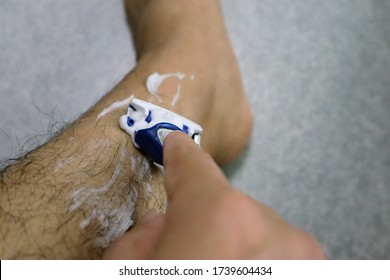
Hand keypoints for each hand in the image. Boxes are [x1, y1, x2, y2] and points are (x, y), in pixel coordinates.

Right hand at [103, 132, 324, 258]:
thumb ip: (142, 235)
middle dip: (206, 222)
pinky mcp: (311, 265)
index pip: (194, 165)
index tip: (175, 143)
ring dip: (233, 245)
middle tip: (188, 249)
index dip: (178, 154)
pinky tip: (238, 265)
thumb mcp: (131, 268)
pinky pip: (276, 250)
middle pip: (227, 206)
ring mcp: (296, 253)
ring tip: (215, 261)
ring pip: (253, 230)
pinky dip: (256, 257)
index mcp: (220, 221)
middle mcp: (268, 233)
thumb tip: (159, 225)